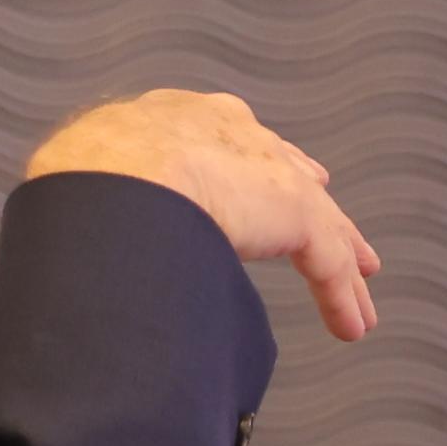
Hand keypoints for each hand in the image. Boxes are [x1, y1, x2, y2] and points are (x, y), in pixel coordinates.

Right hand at [22, 90, 380, 340]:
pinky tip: (351, 327)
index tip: (281, 176)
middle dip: (314, 201)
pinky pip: (327, 263)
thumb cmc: (88, 174)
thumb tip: (87, 250)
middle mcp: (237, 135)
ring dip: (340, 266)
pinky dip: (340, 297)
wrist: (119, 168)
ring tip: (359, 301)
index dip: (259, 166)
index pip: (237, 143)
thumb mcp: (99, 177)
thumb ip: (111, 202)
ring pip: (320, 226)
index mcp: (185, 117)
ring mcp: (270, 173)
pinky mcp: (296, 213)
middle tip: (337, 221)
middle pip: (290, 176)